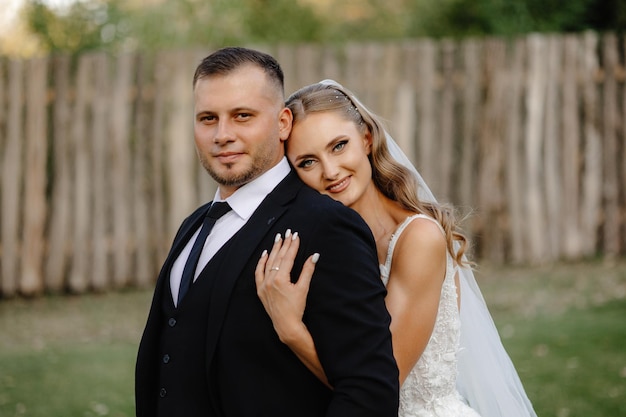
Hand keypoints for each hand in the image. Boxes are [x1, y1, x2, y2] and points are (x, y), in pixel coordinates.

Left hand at [255, 229, 319, 343]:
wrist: (286, 325)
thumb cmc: (296, 308)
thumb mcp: (303, 288)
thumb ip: (308, 270)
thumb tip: (314, 255)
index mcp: (280, 279)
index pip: (287, 257)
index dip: (292, 246)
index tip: (296, 235)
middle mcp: (269, 280)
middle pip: (278, 257)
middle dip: (284, 244)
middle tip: (288, 232)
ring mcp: (263, 285)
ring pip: (268, 263)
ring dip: (274, 250)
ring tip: (278, 238)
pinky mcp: (260, 290)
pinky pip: (258, 273)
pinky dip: (261, 262)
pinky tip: (265, 253)